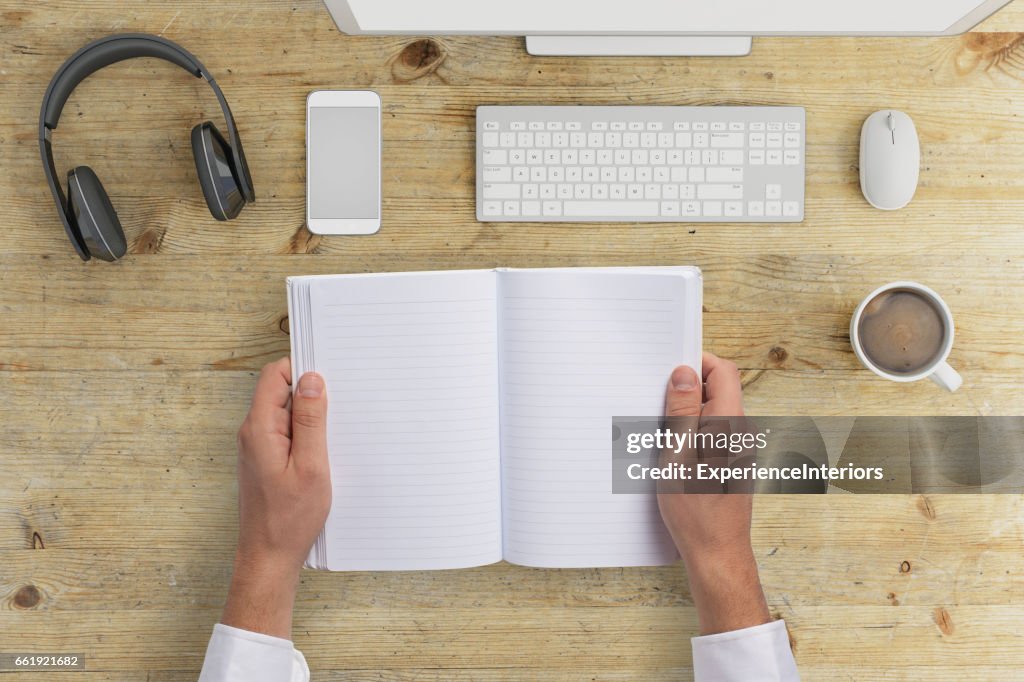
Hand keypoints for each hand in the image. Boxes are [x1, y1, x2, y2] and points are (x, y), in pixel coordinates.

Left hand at [221, 357, 331, 637]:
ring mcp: (258, 447)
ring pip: (287, 413)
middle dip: (311, 393)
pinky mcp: (267, 460)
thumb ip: (310, 421)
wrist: (268, 559)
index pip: (274, 375)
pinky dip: (307, 436)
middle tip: (340, 407)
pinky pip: (287, 434)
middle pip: (281, 391)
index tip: (330, 375)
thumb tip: (311, 380)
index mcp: (259, 428)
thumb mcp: (311, 466)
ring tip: (335, 435)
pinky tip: (325, 453)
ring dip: (312, 417)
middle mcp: (253, 433)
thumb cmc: (289, 520)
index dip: (302, 369)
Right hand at [658, 352, 770, 634]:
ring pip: (709, 413)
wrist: (717, 555)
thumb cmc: (698, 514)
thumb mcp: (679, 458)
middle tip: (657, 405)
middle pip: (715, 389)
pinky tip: (669, 454)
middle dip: (685, 389)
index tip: (668, 371)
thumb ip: (683, 413)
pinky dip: (688, 435)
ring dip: (684, 415)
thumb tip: (684, 374)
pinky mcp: (726, 462)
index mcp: (730, 425)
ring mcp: (734, 448)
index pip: (723, 371)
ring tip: (660, 435)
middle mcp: (738, 432)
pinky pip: (707, 434)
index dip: (696, 364)